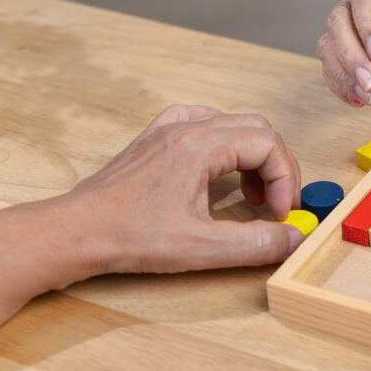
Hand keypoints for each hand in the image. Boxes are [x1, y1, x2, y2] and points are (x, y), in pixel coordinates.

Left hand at [67, 105, 304, 274]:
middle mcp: (187, 128)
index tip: (279, 214)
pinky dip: (225, 144)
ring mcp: (169, 130)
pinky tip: (220, 170)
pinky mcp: (156, 140)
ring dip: (253, 157)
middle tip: (274, 205)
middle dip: (276, 168)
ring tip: (251, 196)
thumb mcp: (200, 248)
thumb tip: (294, 238)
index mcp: (200, 146)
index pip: (268, 144)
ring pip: (233, 124)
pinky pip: (204, 123)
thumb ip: (255, 243)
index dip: (284, 179)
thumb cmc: (128, 236)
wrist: (76, 231)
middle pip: (257, 129)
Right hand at [316, 0, 370, 105]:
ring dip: (345, 74)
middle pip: (339, 20)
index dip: (367, 21)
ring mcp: (354, 31)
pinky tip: (361, 99)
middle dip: (352, 55)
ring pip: (329, 46)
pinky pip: (333, 70)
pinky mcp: (350, 57)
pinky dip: (343, 87)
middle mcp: (366, 4)